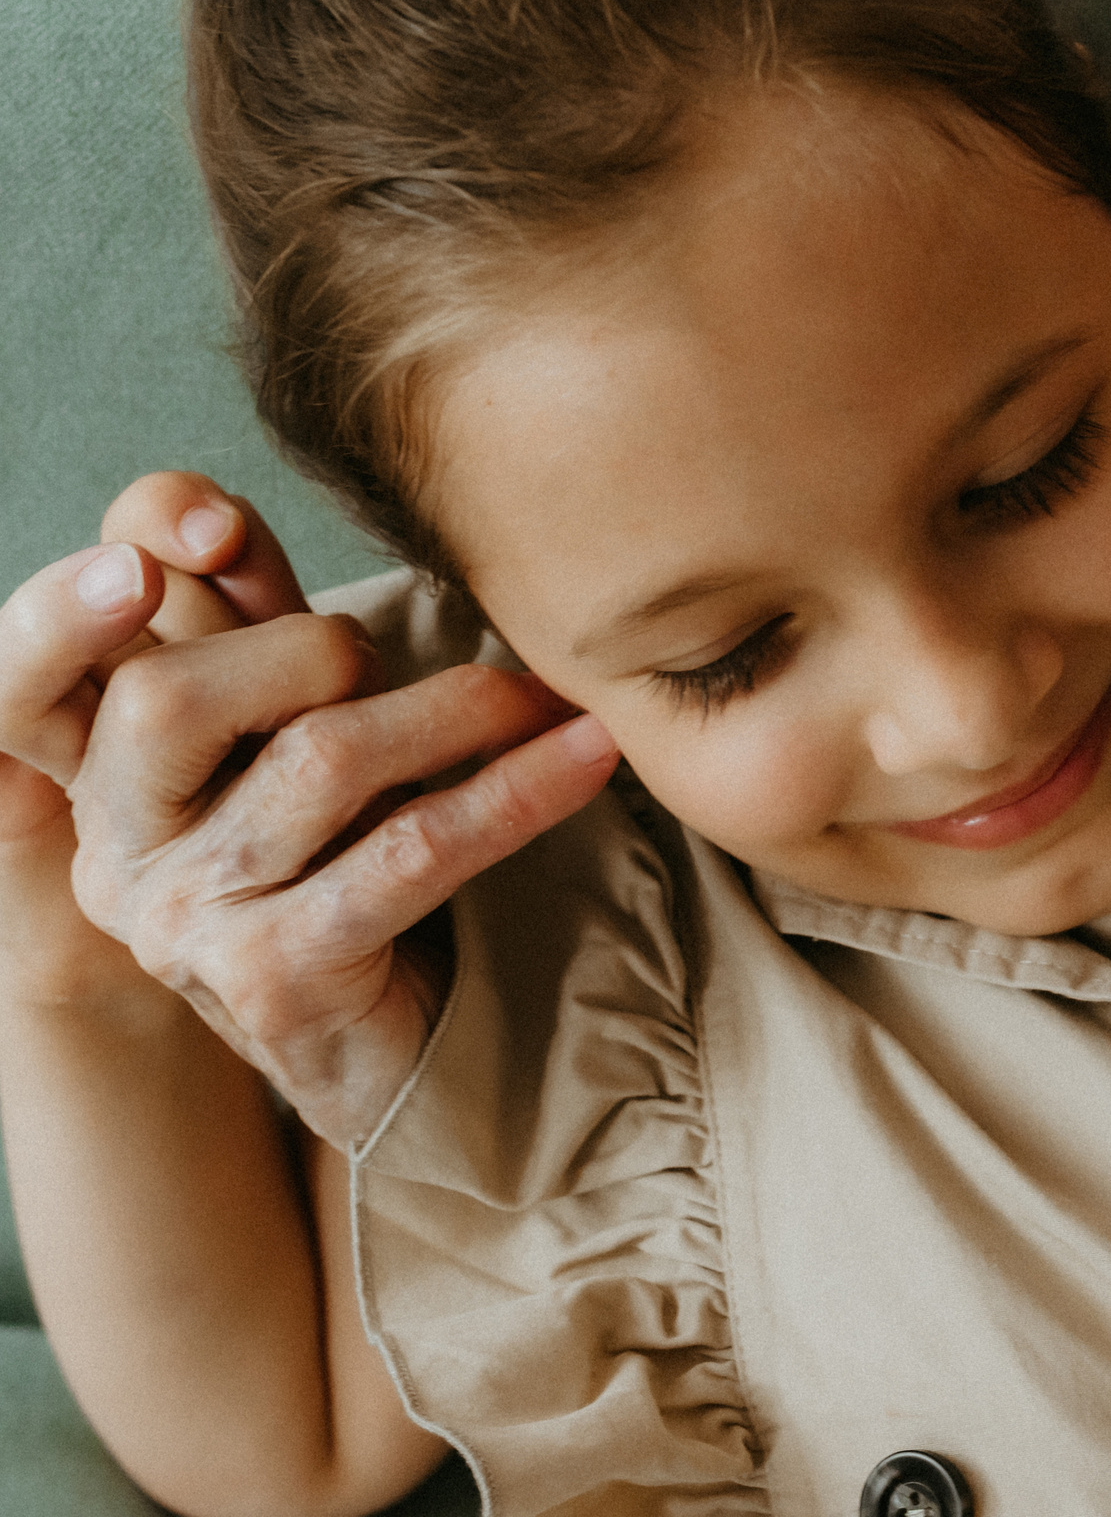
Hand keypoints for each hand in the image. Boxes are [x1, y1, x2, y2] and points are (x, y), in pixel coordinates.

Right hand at [0, 473, 620, 1143]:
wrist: (386, 1055)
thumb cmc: (346, 865)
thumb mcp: (290, 738)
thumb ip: (252, 631)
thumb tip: (219, 520)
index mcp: (99, 767)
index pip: (60, 639)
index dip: (113, 576)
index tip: (203, 539)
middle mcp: (118, 844)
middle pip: (171, 697)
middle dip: (312, 649)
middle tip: (404, 655)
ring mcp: (186, 919)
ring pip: (320, 762)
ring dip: (460, 711)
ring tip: (549, 696)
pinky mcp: (274, 977)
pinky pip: (411, 852)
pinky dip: (514, 792)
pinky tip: (584, 758)